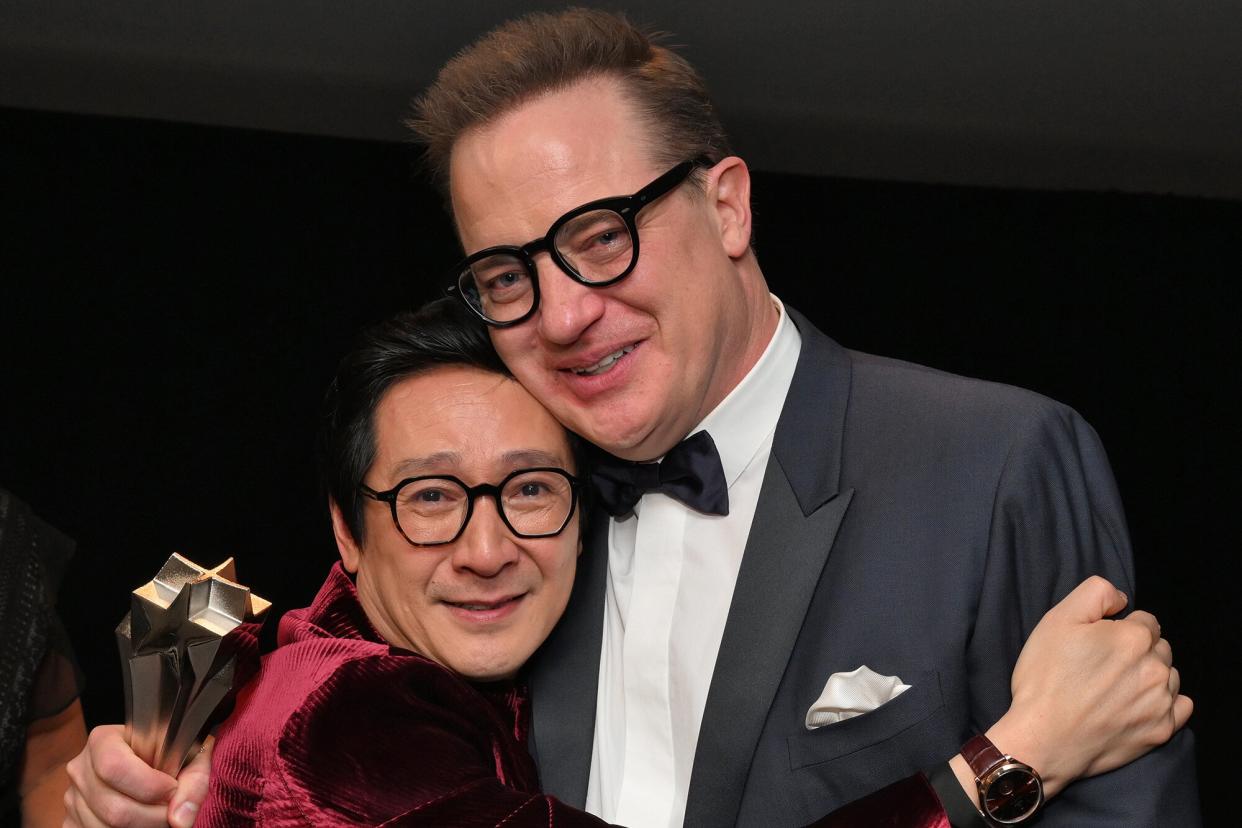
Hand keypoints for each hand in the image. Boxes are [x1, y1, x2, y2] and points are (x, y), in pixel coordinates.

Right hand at [63, 725, 213, 827]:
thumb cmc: (170, 755)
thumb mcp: (189, 755)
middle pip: (114, 808)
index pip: (115, 767)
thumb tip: (180, 819)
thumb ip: (194, 781)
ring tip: (157, 814)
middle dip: (153, 817)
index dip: (149, 786)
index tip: (172, 789)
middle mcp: (81, 768)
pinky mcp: (70, 822)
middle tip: (170, 810)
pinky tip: (140, 822)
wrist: (152, 762)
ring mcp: (72, 798)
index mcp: (104, 740)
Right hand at [970, 576, 1190, 798]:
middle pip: (1159, 647)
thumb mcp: (1056, 620)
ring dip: (1149, 675)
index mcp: (1134, 637)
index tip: (1097, 644)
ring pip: (1168, 675)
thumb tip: (1121, 599)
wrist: (1043, 738)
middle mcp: (1155, 667)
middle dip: (1137, 650)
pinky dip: (1165, 702)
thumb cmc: (1046, 678)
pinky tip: (1137, 704)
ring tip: (1115, 687)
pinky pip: (1180, 707)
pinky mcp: (1161, 731)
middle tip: (1103, 666)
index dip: (1118, 628)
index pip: (1144, 620)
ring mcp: (1161, 702)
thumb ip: (1094, 593)